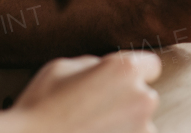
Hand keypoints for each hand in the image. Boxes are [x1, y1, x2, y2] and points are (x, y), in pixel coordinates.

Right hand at [14, 51, 160, 132]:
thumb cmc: (39, 107)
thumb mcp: (62, 67)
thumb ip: (94, 65)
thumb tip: (104, 69)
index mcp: (126, 70)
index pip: (151, 65)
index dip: (134, 73)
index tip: (120, 82)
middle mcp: (141, 98)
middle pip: (145, 96)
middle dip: (127, 101)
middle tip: (95, 111)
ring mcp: (141, 130)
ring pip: (140, 125)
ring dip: (124, 127)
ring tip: (91, 129)